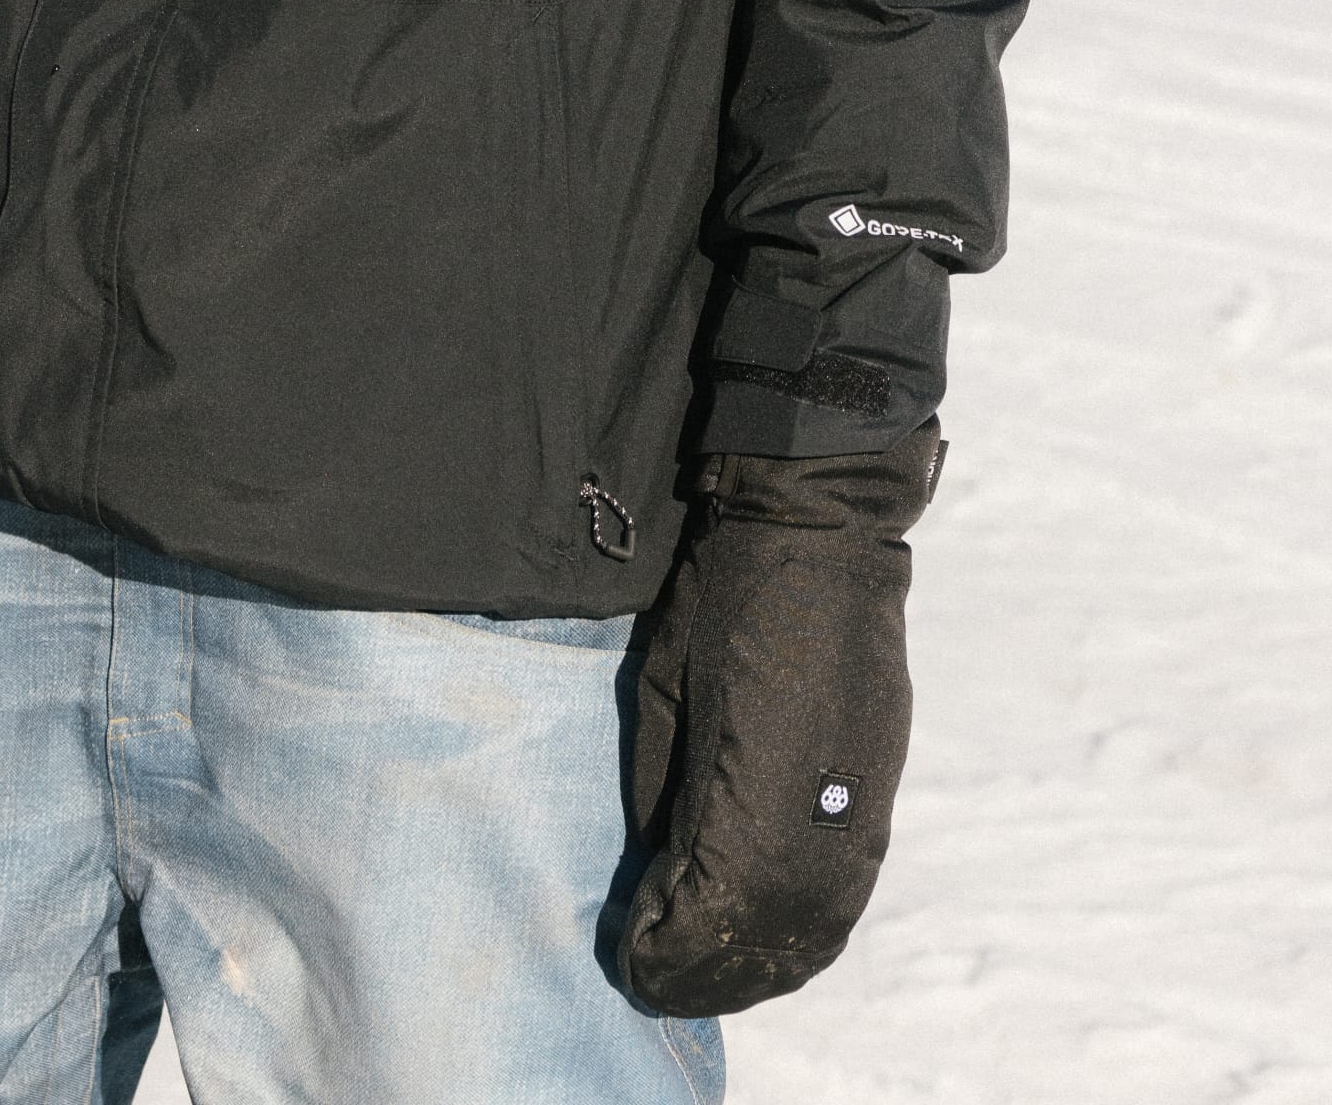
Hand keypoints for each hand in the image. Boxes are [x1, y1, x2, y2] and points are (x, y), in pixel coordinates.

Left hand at [619, 419, 944, 1016]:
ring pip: (819, 919)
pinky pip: (850, 886)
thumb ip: (664, 785)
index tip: (631, 958)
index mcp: (755, 770)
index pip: (715, 899)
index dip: (671, 943)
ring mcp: (863, 794)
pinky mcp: (881, 779)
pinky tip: (774, 947)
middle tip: (656, 983)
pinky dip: (811, 931)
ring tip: (708, 979)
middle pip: (769, 928)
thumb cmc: (720, 596)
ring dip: (764, 965)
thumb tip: (655, 866)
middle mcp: (821, 800)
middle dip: (709, 971)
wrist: (818, 529)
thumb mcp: (664, 687)